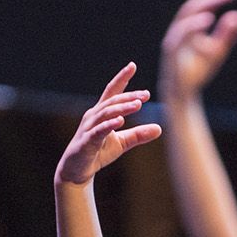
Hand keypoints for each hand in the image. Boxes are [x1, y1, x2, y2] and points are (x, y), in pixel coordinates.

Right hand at [54, 63, 161, 186]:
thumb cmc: (98, 153)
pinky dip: (108, 125)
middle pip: (112, 101)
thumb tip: (159, 128)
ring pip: (106, 113)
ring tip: (137, 105)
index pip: (112, 92)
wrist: (77, 171)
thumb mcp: (122, 143)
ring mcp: (88, 128)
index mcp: (102, 113)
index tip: (132, 66)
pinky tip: (120, 121)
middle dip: (128, 96)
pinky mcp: (86, 142)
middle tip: (145, 95)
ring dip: (121, 108)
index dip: (122, 78)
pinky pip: (97, 131)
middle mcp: (93, 116)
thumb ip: (138, 135)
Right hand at [159, 0, 236, 100]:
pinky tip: (209, 19)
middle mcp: (180, 30)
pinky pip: (180, 35)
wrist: (183, 96)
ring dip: (204, 5)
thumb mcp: (217, 52)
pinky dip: (193, 25)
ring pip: (185, 17)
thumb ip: (227, 35)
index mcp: (189, 27)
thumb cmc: (197, 72)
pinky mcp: (172, 54)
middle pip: (193, 5)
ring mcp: (174, 40)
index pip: (201, 5)